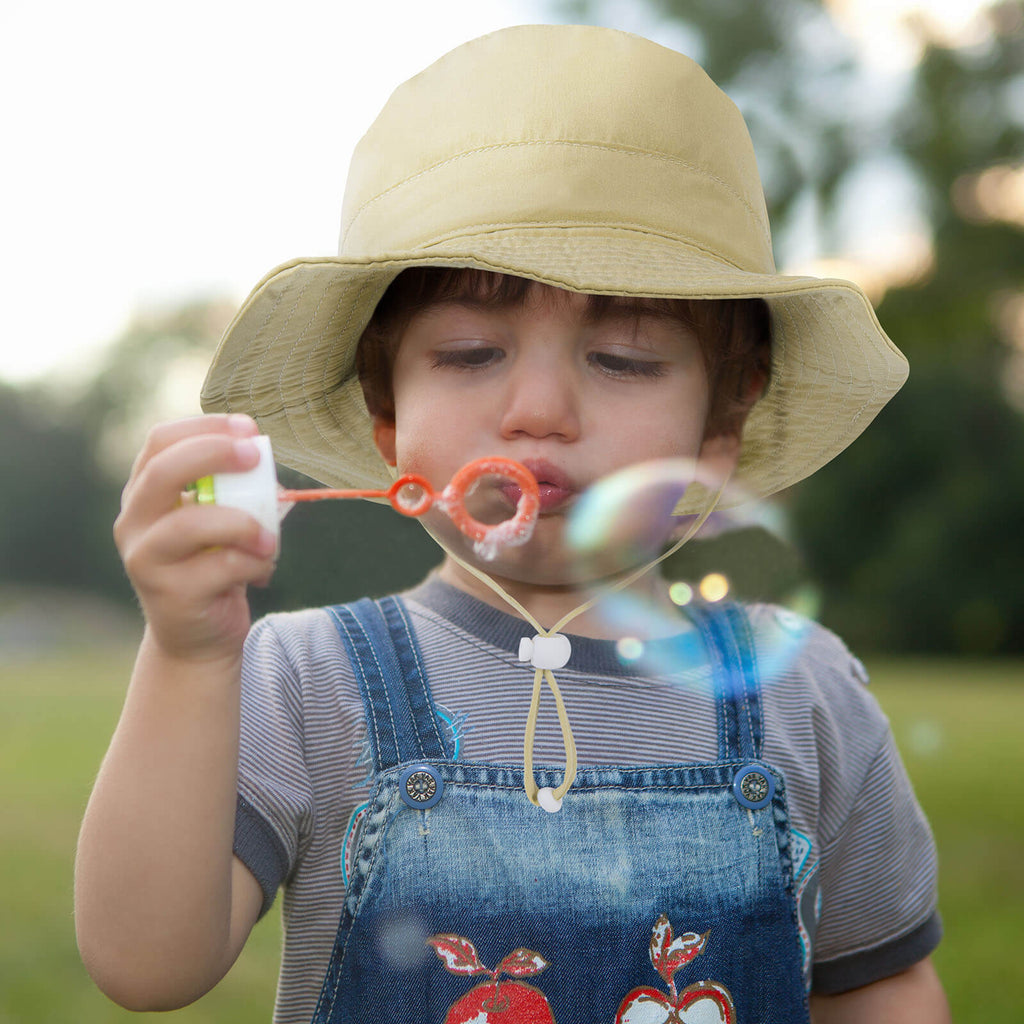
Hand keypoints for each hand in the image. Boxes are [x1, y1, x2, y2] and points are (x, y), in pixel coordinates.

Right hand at [114, 414, 277, 664]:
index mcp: (146, 492)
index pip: (160, 442)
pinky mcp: (170, 594)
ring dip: (244, 522)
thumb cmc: (215, 566)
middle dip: (214, 454)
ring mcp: (146, 559)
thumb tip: (270, 469)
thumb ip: (241, 492)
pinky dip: (254, 563)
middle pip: (163, 472)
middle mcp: (134, 521)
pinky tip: (262, 571)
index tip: (249, 428)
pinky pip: (221, 566)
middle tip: (256, 456)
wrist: (199, 638)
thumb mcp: (225, 522)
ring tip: (269, 539)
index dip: (205, 427)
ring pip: (191, 523)